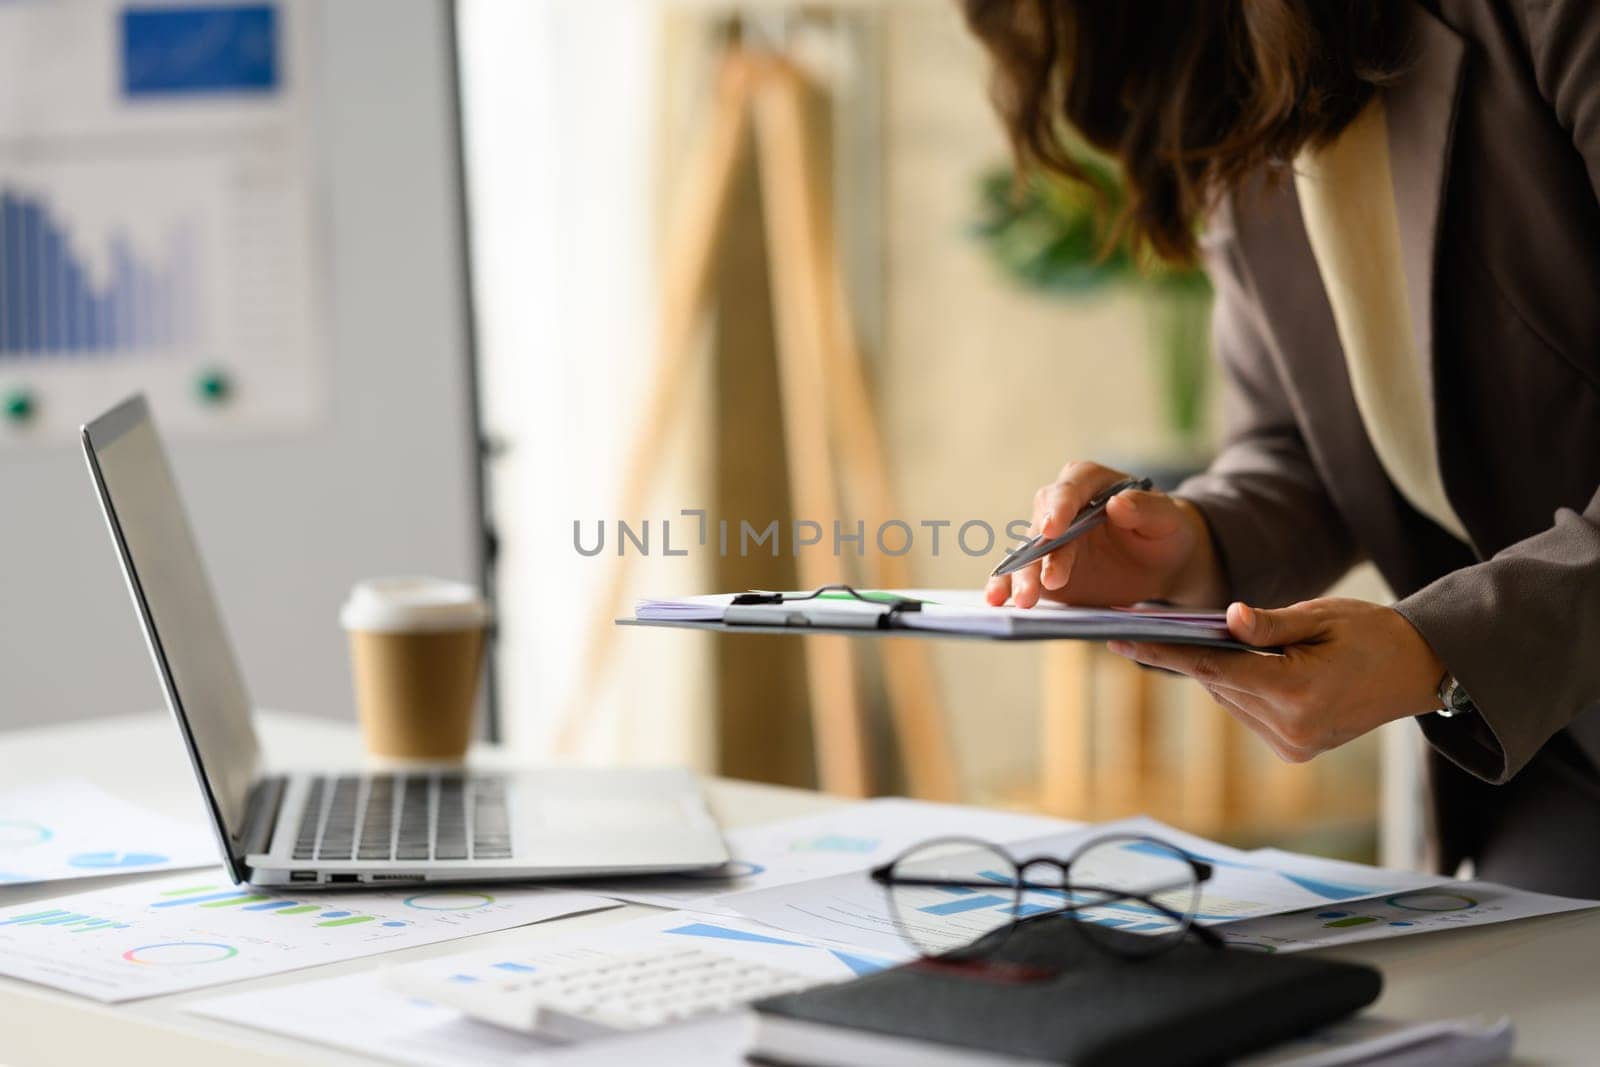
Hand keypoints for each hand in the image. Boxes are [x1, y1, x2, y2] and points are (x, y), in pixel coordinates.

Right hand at [985, 461, 1226, 608]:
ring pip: (1027, 553)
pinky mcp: (1041, 567)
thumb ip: (1146, 509)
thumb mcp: (1167, 519)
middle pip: (1042, 523)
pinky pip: (1019, 575)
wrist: (1158, 562)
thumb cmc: (1164, 531)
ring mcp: (1048, 539)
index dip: (1060, 506)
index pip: (1070, 487)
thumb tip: (1117, 504)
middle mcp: (1062, 506)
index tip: (1054, 529)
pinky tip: (996, 600)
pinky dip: (1007, 586)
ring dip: (1020, 575)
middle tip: (1046, 581)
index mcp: (1090, 482)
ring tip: (1020, 600)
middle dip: (1040, 553)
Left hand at [1108, 598, 1446, 761]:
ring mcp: (1293, 744)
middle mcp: (1290, 727)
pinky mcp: (1296, 750)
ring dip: (1218, 673)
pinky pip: (1249, 712)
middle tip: (1154, 626)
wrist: (1419, 670)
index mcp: (1295, 692)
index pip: (1211, 669)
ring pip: (1230, 699)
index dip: (1162, 653)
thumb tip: (1226, 619)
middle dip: (1188, 655)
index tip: (1120, 640)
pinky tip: (1248, 666)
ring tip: (1208, 640)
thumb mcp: (1320, 616)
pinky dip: (1240, 688)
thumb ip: (1269, 624)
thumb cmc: (1373, 633)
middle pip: (1217, 685)